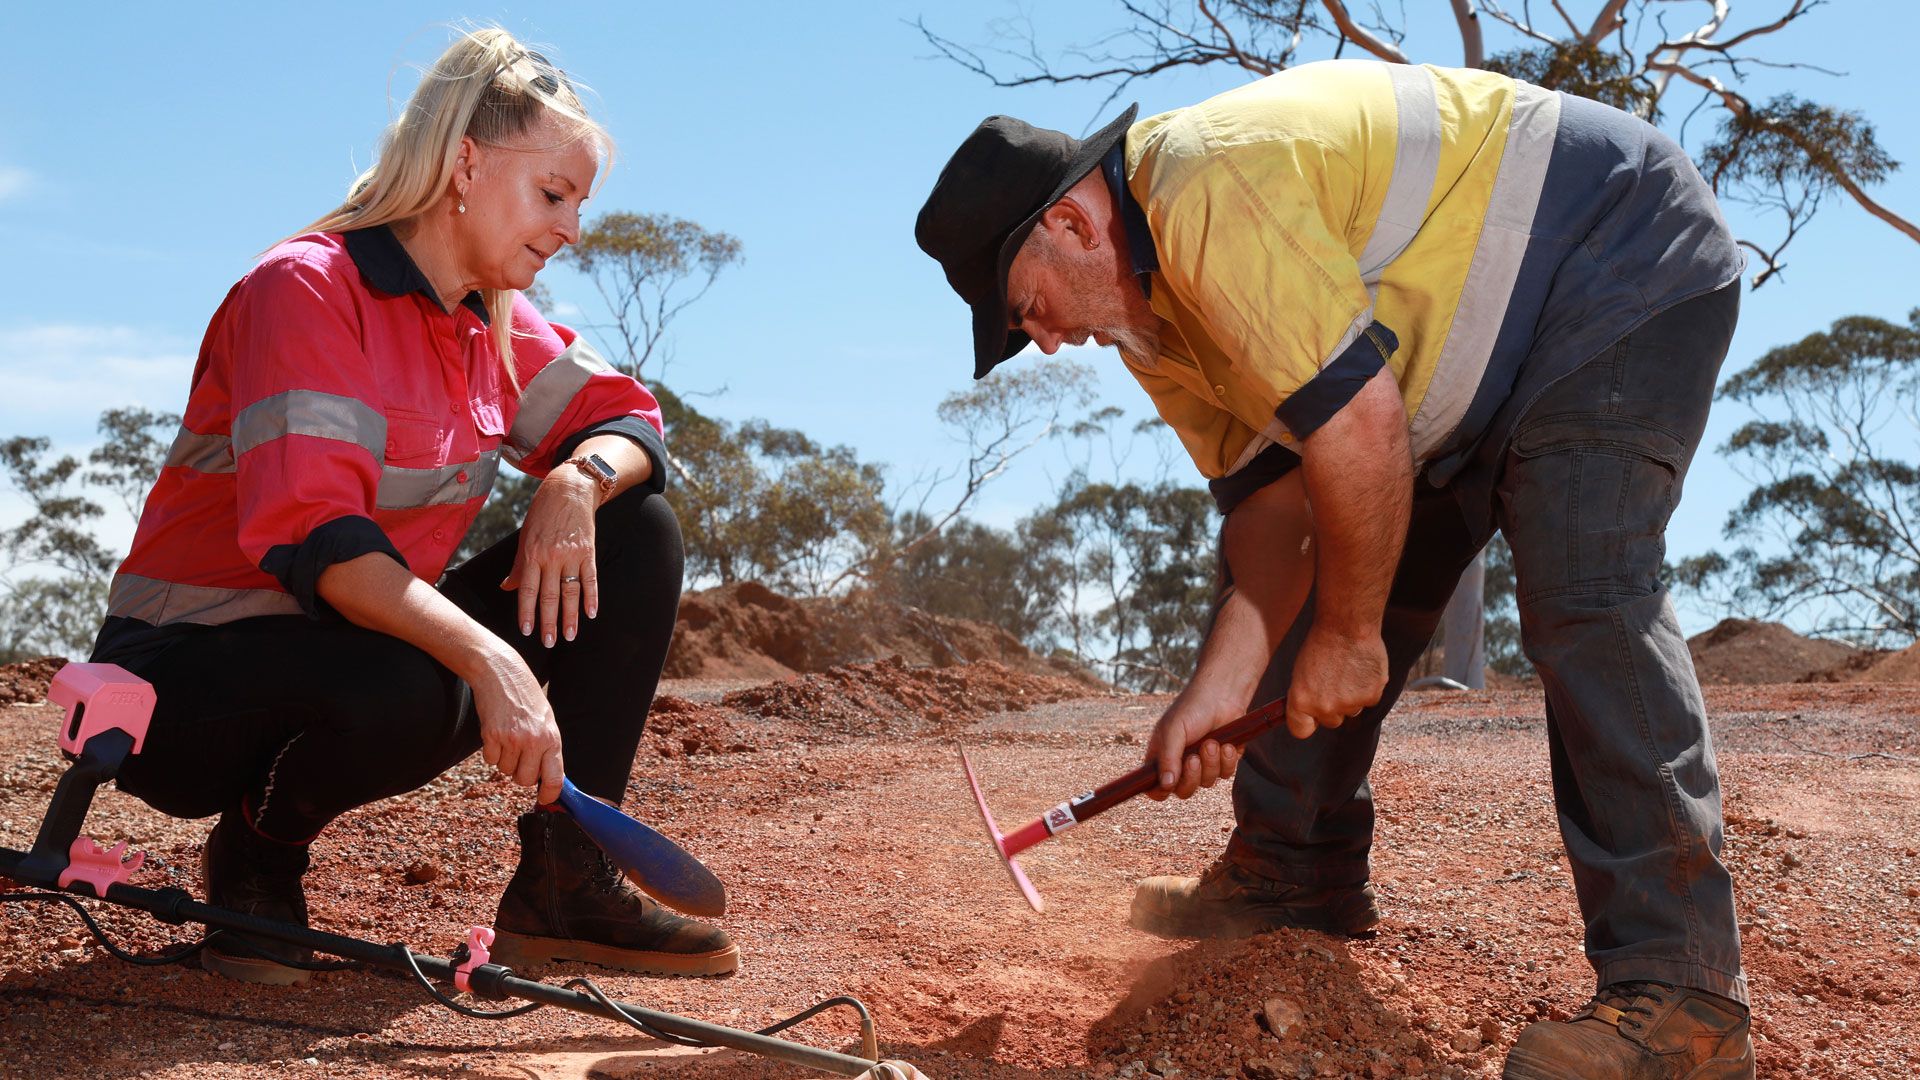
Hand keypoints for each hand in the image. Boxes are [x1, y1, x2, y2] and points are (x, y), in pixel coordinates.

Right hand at [470, 648, 564, 803]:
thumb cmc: (527, 697)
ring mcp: (512, 739)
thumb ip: (549, 748)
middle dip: (522, 775)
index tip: (545, 799)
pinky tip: (497, 734)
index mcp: (552, 739)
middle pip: (525, 780)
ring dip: (506, 761)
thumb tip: (549, 778)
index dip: (550, 794)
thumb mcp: (547, 721)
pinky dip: (492, 752)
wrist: (501, 673)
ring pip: (506, 771)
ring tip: (509, 738)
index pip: (555, 778)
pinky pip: (491, 760)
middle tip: (521, 757)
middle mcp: (534, 741)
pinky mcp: (492, 736)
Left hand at [501, 467, 599, 646]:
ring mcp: (571, 554)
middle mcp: (551, 556)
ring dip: (570, 616)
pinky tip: (591, 613)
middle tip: (549, 643)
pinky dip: (591, 597)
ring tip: (570, 636)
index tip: (527, 631)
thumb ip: (518, 565)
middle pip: (549, 595)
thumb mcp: (525, 536)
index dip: (527, 612)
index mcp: (532, 553)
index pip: (527, 590)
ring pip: (570, 591)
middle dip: (548, 622)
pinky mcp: (588, 551)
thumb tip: (507, 588)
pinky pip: (590, 579)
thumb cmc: (542, 513)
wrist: (568, 489)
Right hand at [1144, 688, 1245, 800]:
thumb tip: (1166, 786)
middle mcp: (1181, 764)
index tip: (1169, 785)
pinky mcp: (1224, 762)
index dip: (1159, 792)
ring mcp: (1203, 764)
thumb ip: (1167, 759)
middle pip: (1183, 791)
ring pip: (1206, 783)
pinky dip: (1227, 760)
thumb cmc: (1192, 708)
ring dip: (1211, 763)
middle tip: (1194, 758)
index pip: (1154, 787)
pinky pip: (1225, 774)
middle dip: (1191, 777)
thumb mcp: (1173, 730)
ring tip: (1212, 742)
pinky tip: (1227, 744)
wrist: (1223, 695)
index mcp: (1162, 757)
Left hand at [1284, 624, 1388, 737]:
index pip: (1301, 730)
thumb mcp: (1300, 672)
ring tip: (1348, 671)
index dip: (1307, 722)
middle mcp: (1325, 708)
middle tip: (1334, 683)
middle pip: (1330, 722)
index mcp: (1301, 701)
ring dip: (1351, 697)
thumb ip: (1305, 696)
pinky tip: (1362, 670)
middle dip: (1332, 707)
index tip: (1311, 715)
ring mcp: (1350, 704)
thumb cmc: (1320, 644)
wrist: (1347, 625)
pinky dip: (1367, 688)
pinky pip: (1369, 701)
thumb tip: (1308, 712)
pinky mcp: (1371, 697)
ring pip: (1351, 711)